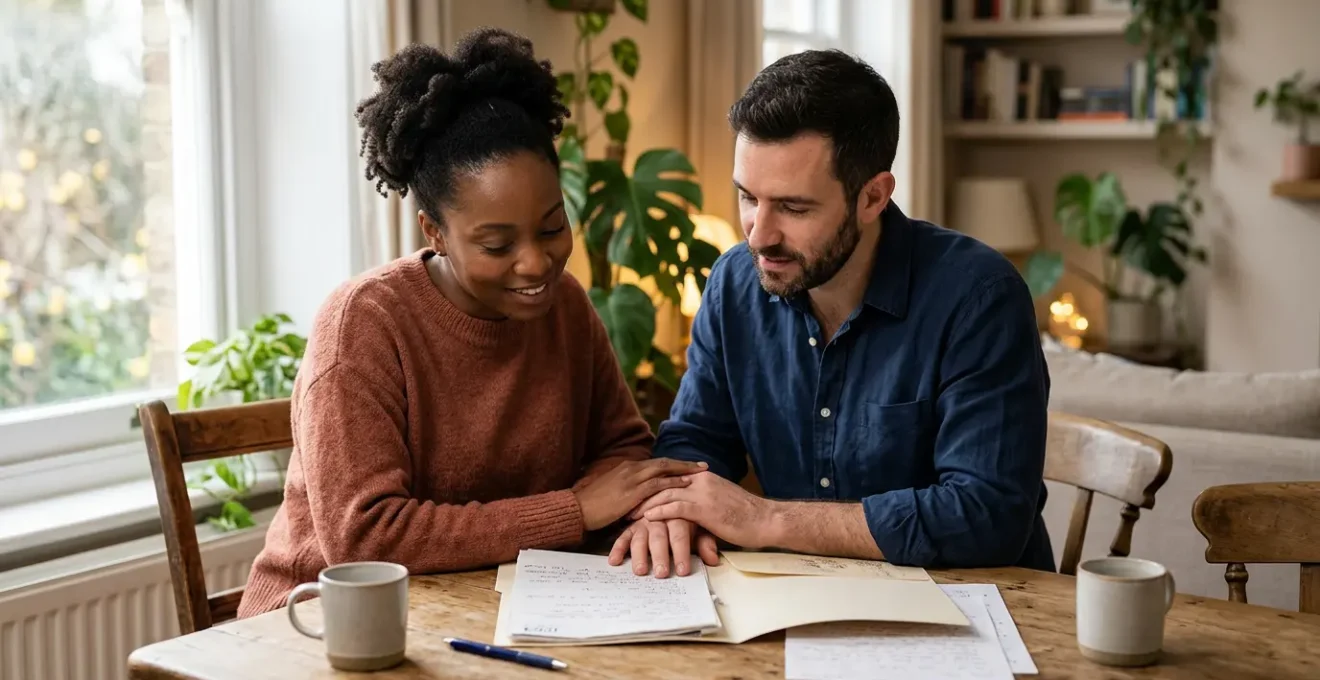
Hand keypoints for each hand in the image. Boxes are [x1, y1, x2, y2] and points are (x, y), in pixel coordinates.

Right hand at [572, 458, 707, 530]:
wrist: (578, 509)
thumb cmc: (593, 505)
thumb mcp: (613, 493)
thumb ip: (629, 492)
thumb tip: (643, 499)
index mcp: (627, 468)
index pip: (656, 464)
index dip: (674, 465)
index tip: (690, 466)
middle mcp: (631, 469)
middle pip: (664, 463)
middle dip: (685, 464)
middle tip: (703, 466)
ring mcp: (632, 479)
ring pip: (663, 470)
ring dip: (684, 471)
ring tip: (701, 473)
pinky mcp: (632, 491)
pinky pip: (657, 484)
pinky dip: (673, 482)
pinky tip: (686, 485)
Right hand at [608, 518, 718, 577]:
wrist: (672, 498)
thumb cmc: (687, 519)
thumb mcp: (699, 527)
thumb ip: (705, 542)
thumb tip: (713, 560)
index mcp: (678, 515)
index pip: (680, 534)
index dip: (681, 552)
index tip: (683, 571)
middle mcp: (659, 518)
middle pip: (659, 536)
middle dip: (660, 556)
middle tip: (661, 573)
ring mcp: (643, 522)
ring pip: (640, 538)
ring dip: (639, 555)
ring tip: (640, 571)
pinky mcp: (630, 527)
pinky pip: (622, 537)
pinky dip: (617, 548)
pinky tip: (614, 561)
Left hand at [630, 470, 775, 548]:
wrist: (766, 520)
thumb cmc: (746, 516)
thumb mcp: (720, 503)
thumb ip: (703, 502)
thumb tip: (690, 511)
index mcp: (703, 477)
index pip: (670, 478)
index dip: (651, 487)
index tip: (636, 496)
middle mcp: (700, 480)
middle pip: (664, 483)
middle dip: (643, 495)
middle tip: (626, 505)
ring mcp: (702, 492)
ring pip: (666, 494)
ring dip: (646, 505)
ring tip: (630, 514)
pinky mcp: (705, 507)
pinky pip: (676, 507)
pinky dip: (659, 512)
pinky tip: (647, 519)